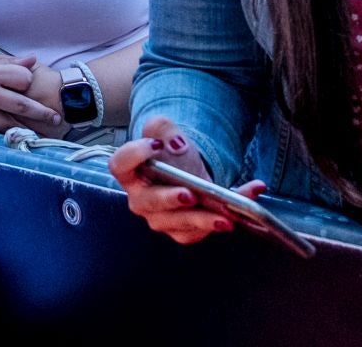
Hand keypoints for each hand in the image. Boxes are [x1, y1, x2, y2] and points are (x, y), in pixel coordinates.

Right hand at [0, 52, 60, 132]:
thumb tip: (32, 60)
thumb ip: (7, 62)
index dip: (30, 81)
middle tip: (57, 118)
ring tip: (46, 134)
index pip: (22, 77)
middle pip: (23, 103)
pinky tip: (23, 137)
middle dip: (42, 112)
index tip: (32, 87)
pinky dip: (12, 134)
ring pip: (13, 121)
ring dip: (32, 128)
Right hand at [110, 116, 265, 245]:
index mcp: (131, 173)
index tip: (155, 145)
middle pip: (149, 202)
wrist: (188, 175)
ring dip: (203, 220)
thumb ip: (164, 129)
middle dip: (170, 199)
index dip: (134, 155)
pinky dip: (224, 219)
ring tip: (225, 216)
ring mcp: (161, 219)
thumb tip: (177, 144)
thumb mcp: (166, 134)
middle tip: (190, 194)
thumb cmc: (171, 157)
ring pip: (178, 223)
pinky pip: (201, 231)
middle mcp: (142, 199)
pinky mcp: (182, 232)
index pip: (120, 165)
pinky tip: (241, 210)